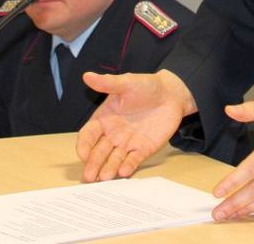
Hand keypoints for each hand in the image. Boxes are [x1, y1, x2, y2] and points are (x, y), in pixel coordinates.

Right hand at [77, 69, 194, 181]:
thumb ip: (107, 83)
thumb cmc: (146, 86)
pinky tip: (124, 172)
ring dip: (109, 168)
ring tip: (105, 177)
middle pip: (99, 151)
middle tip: (89, 176)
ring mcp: (127, 143)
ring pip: (114, 158)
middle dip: (93, 163)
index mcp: (104, 118)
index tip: (83, 154)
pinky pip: (133, 159)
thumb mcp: (126, 82)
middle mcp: (113, 133)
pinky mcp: (143, 149)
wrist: (171, 94)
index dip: (84, 144)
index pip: (88, 134)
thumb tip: (87, 76)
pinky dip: (128, 166)